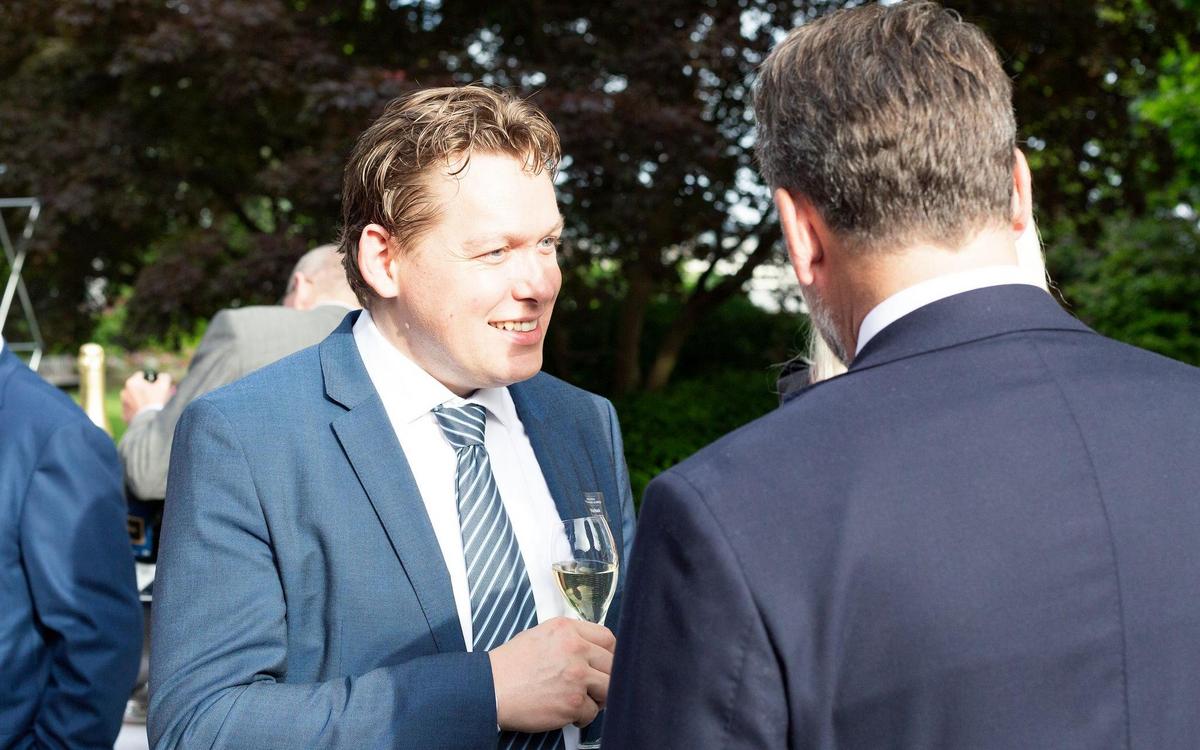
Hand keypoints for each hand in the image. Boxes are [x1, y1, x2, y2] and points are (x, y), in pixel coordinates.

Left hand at [120, 372, 172, 422]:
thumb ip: (163, 377)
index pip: (141, 375)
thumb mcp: (164, 385)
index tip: (158, 385)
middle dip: (145, 391)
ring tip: (152, 406)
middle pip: (137, 388)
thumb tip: (162, 376)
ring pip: (134, 399)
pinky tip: (147, 414)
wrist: (150, 421)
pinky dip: (139, 411)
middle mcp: (124, 392)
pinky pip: (133, 411)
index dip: (151, 380)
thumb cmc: (157, 400)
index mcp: (132, 382)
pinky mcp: (125, 416)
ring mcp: (123, 404)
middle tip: (156, 396)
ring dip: (141, 401)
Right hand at [489, 617, 615, 732]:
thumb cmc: (509, 665)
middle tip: (594, 687)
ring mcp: (577, 676)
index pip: (607, 638)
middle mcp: (575, 649)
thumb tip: (589, 650)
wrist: (490, 690)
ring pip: (609, 688)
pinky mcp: (573, 702)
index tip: (606, 663)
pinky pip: (592, 712)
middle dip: (605, 677)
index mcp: (567, 630)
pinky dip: (582, 716)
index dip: (610, 653)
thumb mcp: (539, 635)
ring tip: (582, 701)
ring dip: (598, 697)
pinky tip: (568, 713)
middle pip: (612, 664)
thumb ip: (567, 638)